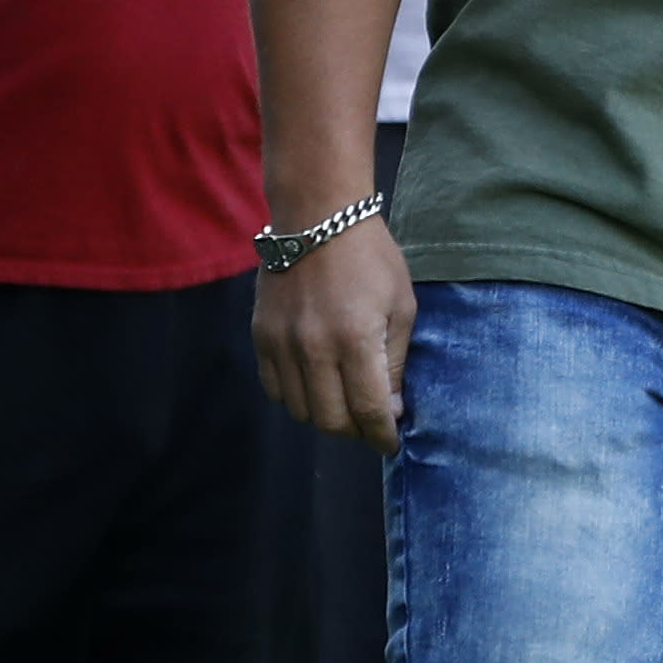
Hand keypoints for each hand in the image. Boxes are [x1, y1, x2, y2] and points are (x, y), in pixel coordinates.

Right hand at [252, 219, 418, 453]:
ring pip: (301, 410)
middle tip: (372, 426)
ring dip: (327, 417)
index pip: (367, 410)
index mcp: (356, 340)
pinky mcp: (261, 338)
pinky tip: (318, 386)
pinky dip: (298, 398)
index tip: (391, 443)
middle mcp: (313, 348)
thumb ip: (395, 361)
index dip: (381, 435)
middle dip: (356, 431)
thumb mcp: (401, 306)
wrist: (318, 218)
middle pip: (331, 420)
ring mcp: (282, 345)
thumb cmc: (372, 259)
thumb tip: (389, 408)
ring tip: (347, 405)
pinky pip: (276, 389)